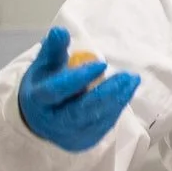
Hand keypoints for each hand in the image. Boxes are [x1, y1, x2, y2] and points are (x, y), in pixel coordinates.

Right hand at [17, 27, 139, 152]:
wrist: (39, 118)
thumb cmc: (44, 85)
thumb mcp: (44, 67)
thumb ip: (53, 50)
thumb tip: (61, 31)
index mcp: (38, 100)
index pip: (57, 91)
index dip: (79, 78)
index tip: (101, 63)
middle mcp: (52, 121)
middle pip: (80, 111)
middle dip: (106, 93)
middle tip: (128, 76)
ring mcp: (69, 133)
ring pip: (96, 119)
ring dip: (118, 99)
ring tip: (132, 81)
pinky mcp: (85, 139)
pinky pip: (104, 124)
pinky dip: (117, 108)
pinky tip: (126, 92)